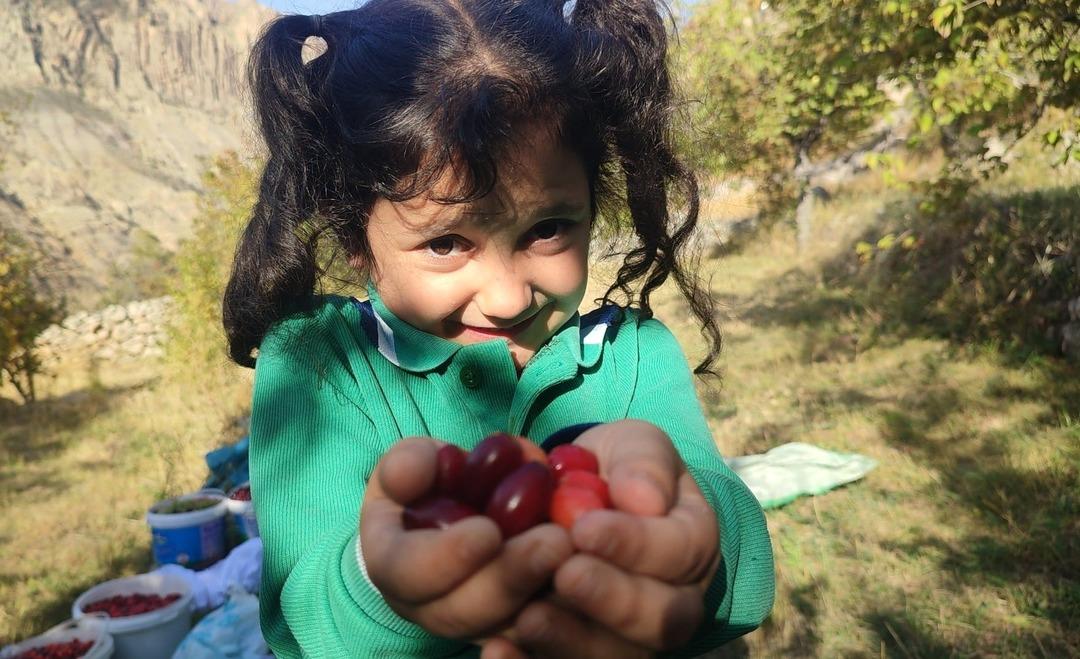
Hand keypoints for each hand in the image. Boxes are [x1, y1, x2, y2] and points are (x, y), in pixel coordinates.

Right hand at [360, 437, 573, 638]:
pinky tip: (592, 570)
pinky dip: (565, 604)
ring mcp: (471, 621)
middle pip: (460, 612)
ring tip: (576, 549)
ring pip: (504, 625)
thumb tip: (406, 475)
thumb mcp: (415, 461)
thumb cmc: (433, 480)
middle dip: (508, 578)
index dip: (444, 557)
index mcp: (390, 563)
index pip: (405, 572)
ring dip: (541, 589)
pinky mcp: (513, 624)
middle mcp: (425, 605)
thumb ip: (408, 463)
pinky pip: (538, 627)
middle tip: (555, 542)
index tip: (488, 530)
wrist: (465, 503)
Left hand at [484, 420, 720, 657]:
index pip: (678, 553)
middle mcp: (672, 602)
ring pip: (614, 655)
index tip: (585, 527)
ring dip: (570, 640)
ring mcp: (628, 636)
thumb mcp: (636, 446)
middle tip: (565, 574)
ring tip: (529, 617)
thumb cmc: (617, 469)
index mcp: (691, 545)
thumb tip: (644, 498)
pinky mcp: (581, 649)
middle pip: (660, 621)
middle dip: (611, 600)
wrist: (586, 494)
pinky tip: (497, 651)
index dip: (634, 544)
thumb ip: (645, 464)